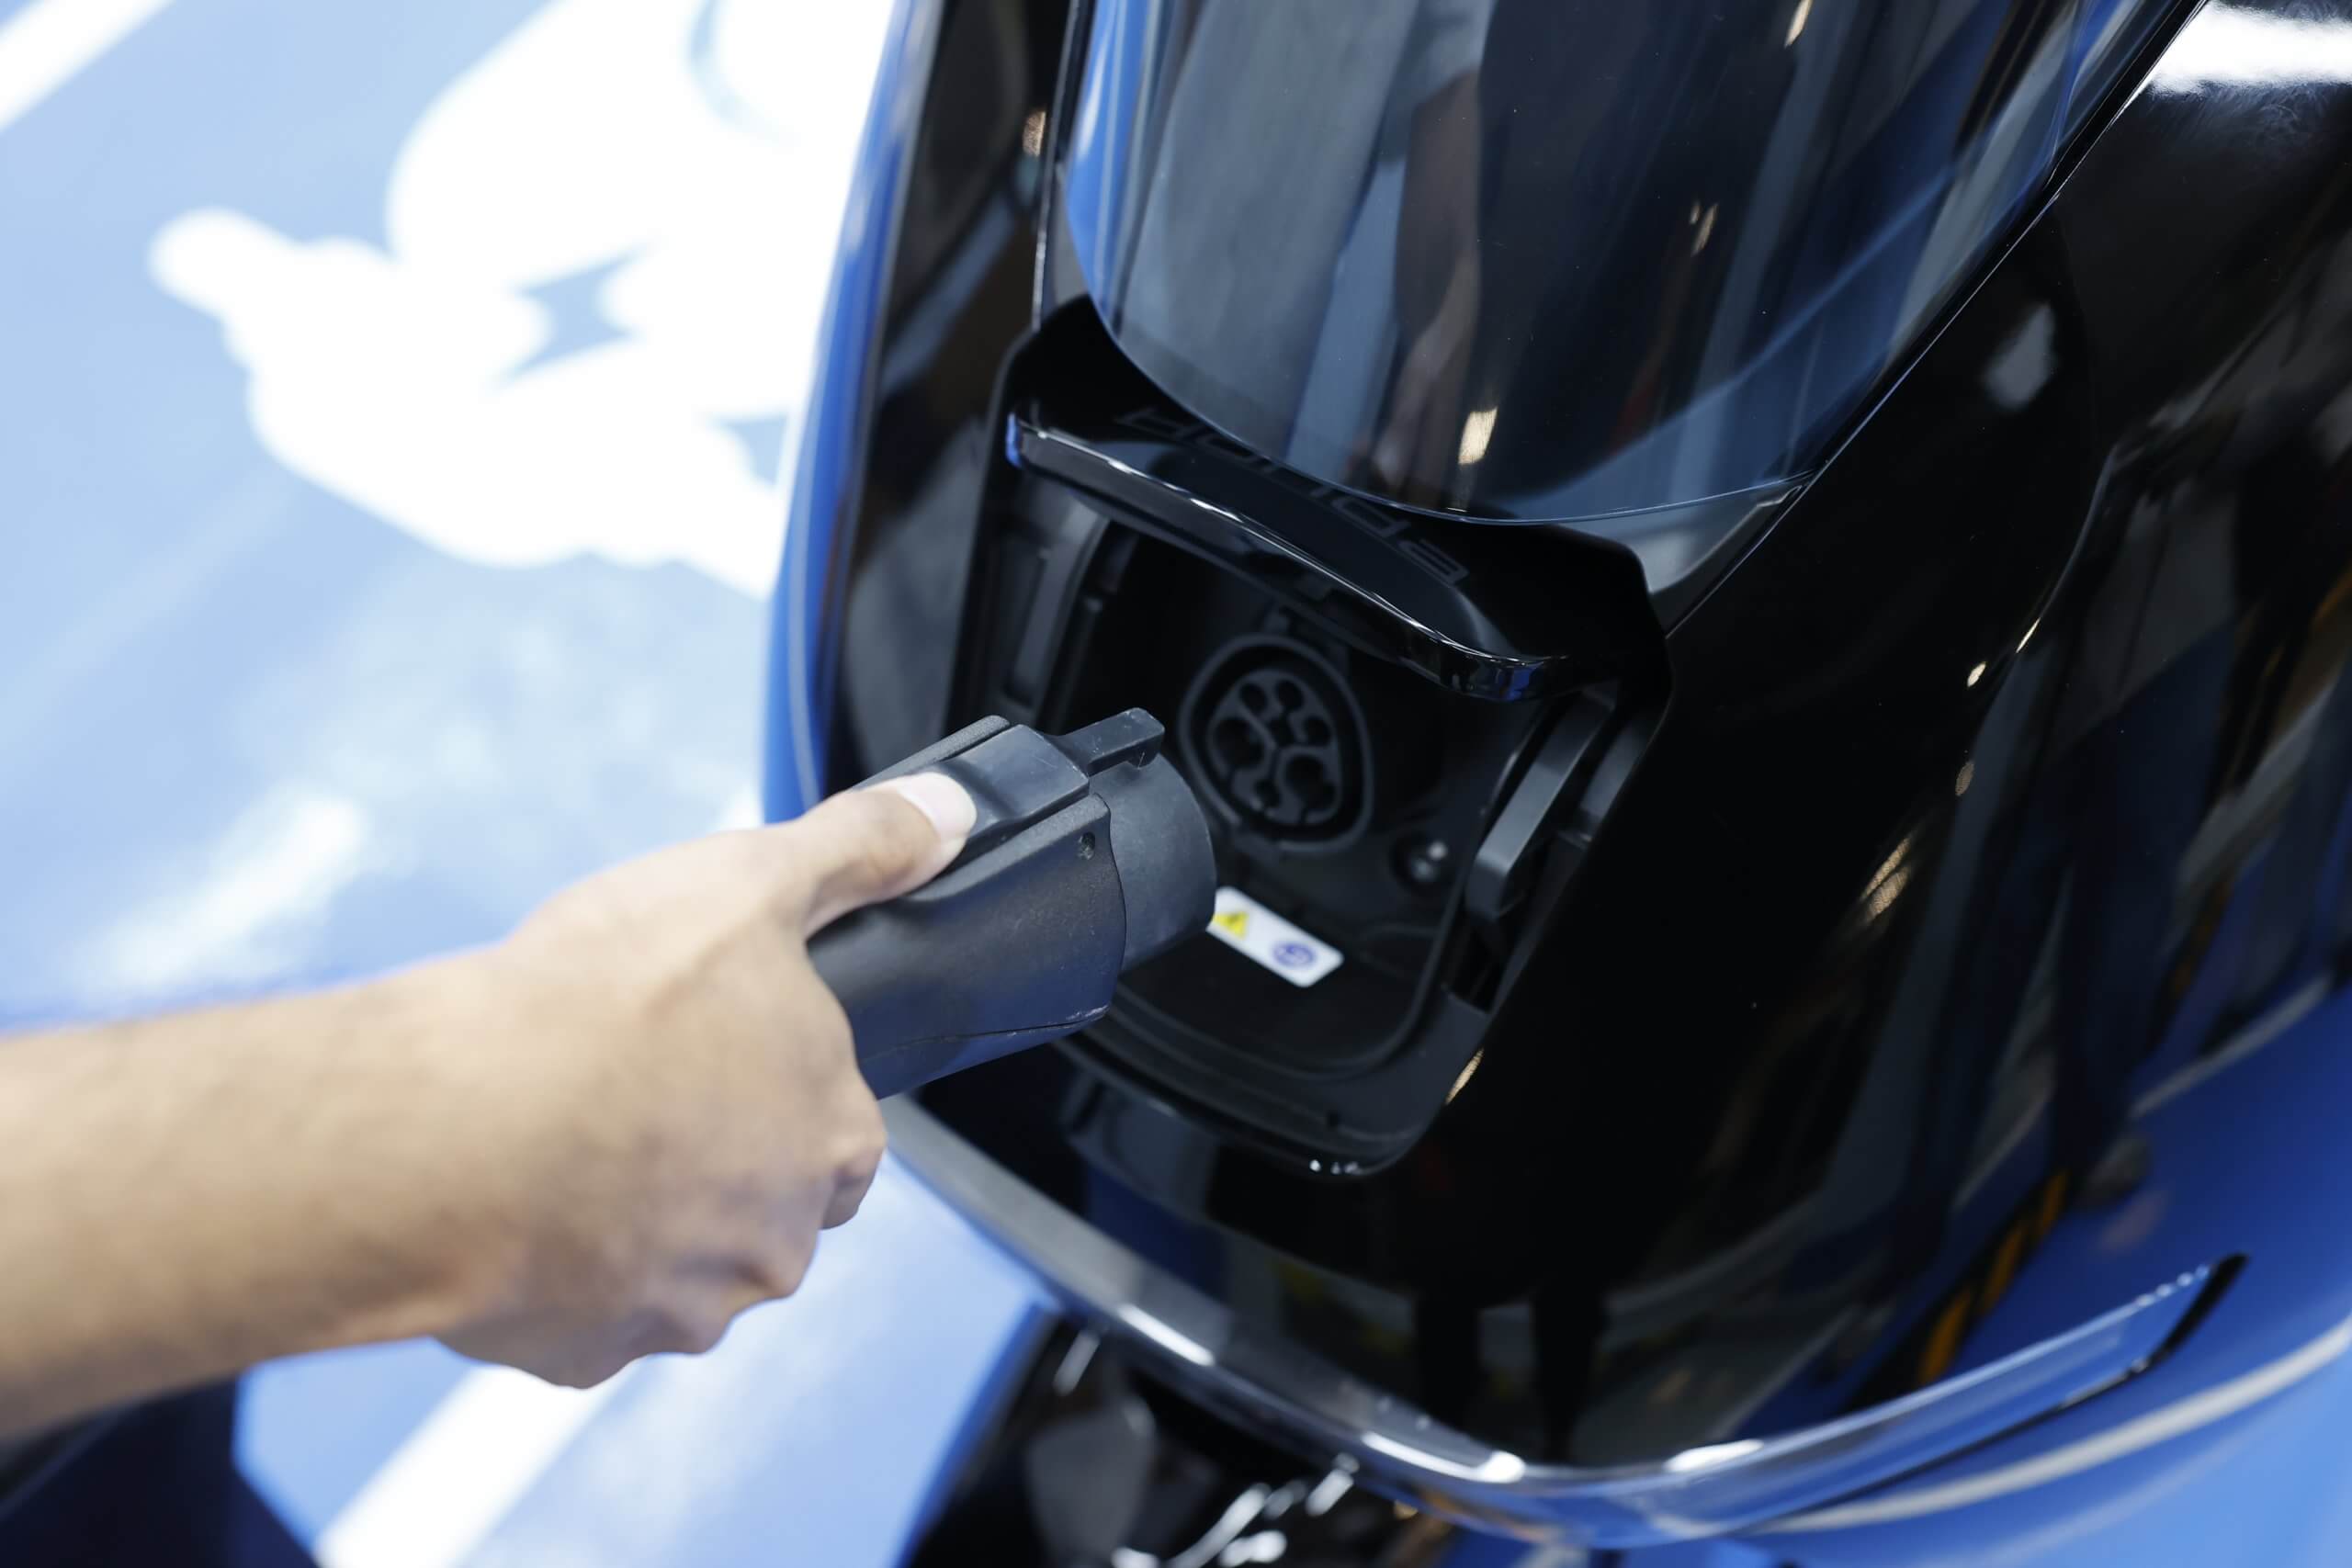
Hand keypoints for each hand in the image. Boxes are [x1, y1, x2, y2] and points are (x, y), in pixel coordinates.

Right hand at [433, 773, 974, 1385]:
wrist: (454, 1128)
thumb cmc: (606, 1006)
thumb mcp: (752, 880)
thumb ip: (860, 849)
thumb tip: (947, 818)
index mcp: (834, 1140)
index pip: (842, 1126)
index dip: (777, 1082)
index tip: (711, 1049)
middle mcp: (778, 1244)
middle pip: (762, 1201)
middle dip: (706, 1154)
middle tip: (627, 1085)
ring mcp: (681, 1308)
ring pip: (674, 1260)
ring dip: (631, 1211)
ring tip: (560, 1132)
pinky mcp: (585, 1351)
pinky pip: (581, 1308)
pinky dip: (555, 1262)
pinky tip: (515, 1197)